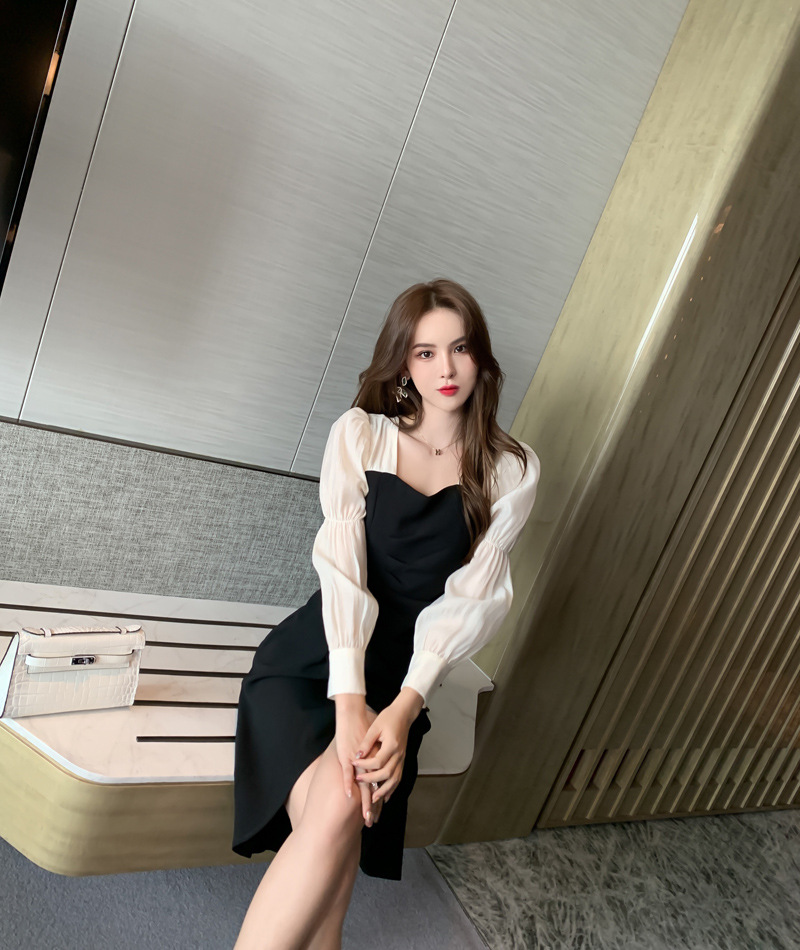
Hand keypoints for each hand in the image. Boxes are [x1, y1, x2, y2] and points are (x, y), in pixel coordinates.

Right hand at [333, 697, 382, 826]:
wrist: (354, 716)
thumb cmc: (362, 730)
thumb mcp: (371, 747)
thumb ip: (373, 759)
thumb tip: (374, 773)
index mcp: (377, 762)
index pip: (379, 786)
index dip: (378, 801)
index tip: (378, 816)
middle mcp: (371, 764)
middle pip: (374, 789)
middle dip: (373, 807)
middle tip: (372, 823)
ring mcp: (359, 761)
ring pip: (364, 785)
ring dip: (365, 802)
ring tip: (365, 817)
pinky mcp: (348, 756)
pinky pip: (349, 773)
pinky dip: (350, 784)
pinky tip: (350, 796)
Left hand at [350, 702, 413, 806]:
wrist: (404, 714)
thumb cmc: (388, 718)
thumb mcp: (375, 727)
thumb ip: (367, 743)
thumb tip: (357, 756)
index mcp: (392, 746)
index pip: (378, 762)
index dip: (364, 764)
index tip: (353, 762)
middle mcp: (399, 754)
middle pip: (386, 774)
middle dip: (372, 780)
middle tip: (358, 780)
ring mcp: (402, 758)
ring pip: (395, 780)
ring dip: (384, 791)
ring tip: (373, 799)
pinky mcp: (402, 760)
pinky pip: (398, 777)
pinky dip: (392, 788)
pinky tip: (386, 796)